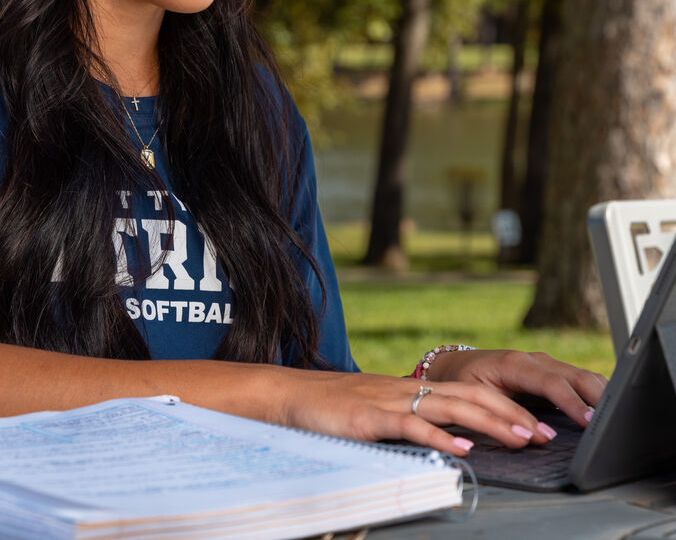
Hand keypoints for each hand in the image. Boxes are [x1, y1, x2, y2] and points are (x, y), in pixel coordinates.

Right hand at [274, 367, 587, 455]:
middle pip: (469, 396)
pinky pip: (412, 424)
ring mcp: (391, 402)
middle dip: (510, 414)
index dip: (504, 407)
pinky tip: (463, 447)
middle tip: (543, 433)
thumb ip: (412, 418)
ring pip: (450, 406)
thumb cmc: (335, 407)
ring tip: (519, 437)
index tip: (535, 425)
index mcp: (412, 389)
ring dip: (489, 422)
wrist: (293, 394)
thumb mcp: (380, 409)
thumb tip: (449, 437)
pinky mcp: (372, 418)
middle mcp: (408, 390)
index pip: (469, 393)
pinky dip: (440, 434)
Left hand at [425, 348, 607, 426]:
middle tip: (614, 424)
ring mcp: (545, 364)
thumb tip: (536, 436)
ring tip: (617, 420)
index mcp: (514, 364)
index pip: (552, 382)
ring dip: (601, 395)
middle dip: (598, 398)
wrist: (455, 366)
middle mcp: (534, 360)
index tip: (590, 423)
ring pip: (583, 376)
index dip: (573, 403)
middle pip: (576, 375)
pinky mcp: (551, 373)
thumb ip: (503, 414)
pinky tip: (606, 411)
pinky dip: (595, 394)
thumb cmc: (463, 382)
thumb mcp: (475, 398)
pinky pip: (579, 381)